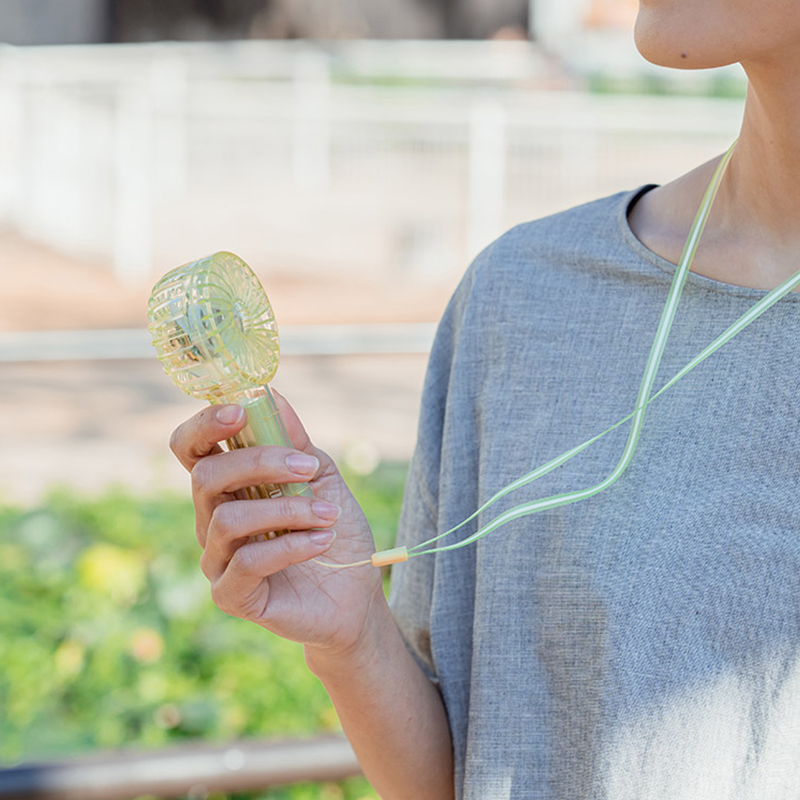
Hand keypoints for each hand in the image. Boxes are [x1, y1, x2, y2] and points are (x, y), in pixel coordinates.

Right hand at [169, 392, 384, 657]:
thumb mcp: (321, 476)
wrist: (354, 592)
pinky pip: (247, 562)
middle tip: (307, 468)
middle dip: (260, 463)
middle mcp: (212, 519)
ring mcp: (217, 559)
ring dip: (287, 509)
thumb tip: (274, 397)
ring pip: (229, 519)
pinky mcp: (231, 595)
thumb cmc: (333, 528)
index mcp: (228, 485)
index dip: (205, 425)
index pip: (191, 448)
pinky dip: (290, 546)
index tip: (241, 410)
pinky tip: (322, 541)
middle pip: (206, 476)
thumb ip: (295, 442)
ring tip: (327, 514)